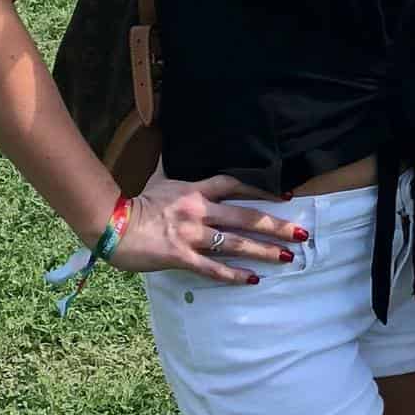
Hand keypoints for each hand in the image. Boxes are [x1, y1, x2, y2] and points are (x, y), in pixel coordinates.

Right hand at [105, 169, 307, 283]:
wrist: (112, 224)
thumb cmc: (135, 202)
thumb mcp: (158, 177)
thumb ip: (170, 161)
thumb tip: (168, 135)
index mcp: (196, 189)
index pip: (236, 184)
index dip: (262, 189)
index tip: (285, 196)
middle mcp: (199, 210)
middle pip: (245, 216)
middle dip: (276, 225)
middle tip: (302, 232)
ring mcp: (192, 234)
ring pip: (235, 243)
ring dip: (263, 250)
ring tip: (287, 256)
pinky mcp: (181, 256)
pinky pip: (212, 268)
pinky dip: (233, 275)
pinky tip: (252, 279)